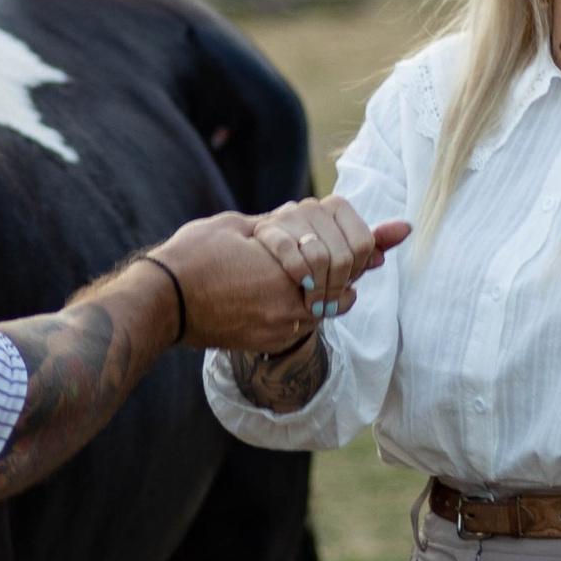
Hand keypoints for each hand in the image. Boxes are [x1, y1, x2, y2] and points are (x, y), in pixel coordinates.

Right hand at [156, 204, 407, 356]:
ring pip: (327, 308)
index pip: (349, 258)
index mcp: (289, 268)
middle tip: (359, 253)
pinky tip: (295, 292)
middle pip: (344, 287)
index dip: (372, 244)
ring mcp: (281, 328)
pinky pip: (303, 326)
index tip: (399, 232)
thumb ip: (279, 226)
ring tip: (322, 273)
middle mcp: (292, 304)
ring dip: (330, 290)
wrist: (161, 302)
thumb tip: (305, 218)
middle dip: (349, 267)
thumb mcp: (239, 226)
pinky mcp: (267, 342)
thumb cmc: (194, 256)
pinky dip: (307, 307)